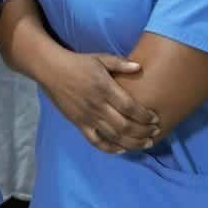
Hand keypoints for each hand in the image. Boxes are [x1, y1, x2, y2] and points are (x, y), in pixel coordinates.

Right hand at [40, 52, 160, 153]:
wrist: (52, 70)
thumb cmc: (78, 63)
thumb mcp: (100, 58)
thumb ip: (120, 63)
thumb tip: (139, 67)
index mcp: (105, 88)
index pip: (130, 107)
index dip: (145, 116)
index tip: (156, 118)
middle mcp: (97, 105)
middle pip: (125, 125)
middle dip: (143, 132)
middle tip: (155, 132)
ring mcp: (87, 117)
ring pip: (114, 136)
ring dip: (132, 143)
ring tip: (146, 144)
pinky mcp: (79, 124)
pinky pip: (96, 141)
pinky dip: (109, 148)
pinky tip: (121, 149)